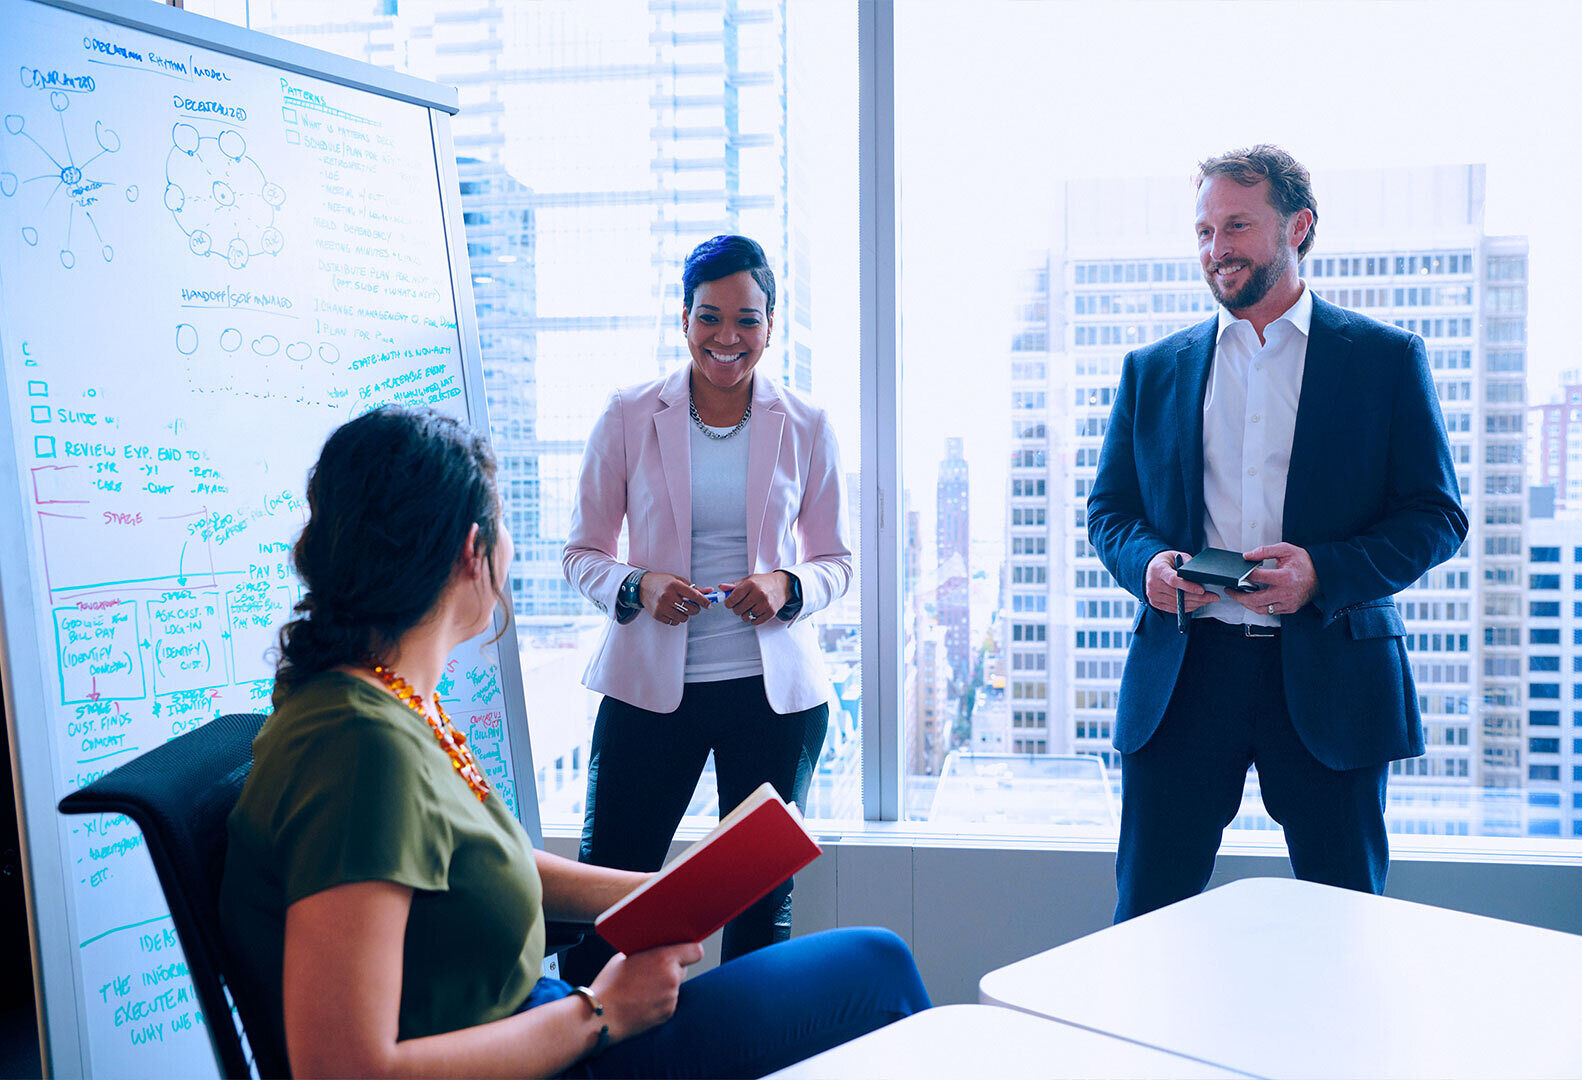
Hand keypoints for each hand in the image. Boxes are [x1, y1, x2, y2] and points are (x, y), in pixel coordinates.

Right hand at [590, 942, 704, 1041]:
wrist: (601, 1015)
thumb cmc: (609, 984)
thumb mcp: (625, 957)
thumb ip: (646, 952)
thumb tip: (656, 950)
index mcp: (664, 959)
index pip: (695, 951)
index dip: (690, 950)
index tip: (684, 950)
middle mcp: (672, 978)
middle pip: (683, 969)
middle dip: (673, 967)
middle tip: (655, 969)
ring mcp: (671, 998)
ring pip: (674, 986)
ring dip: (664, 985)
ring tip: (643, 988)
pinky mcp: (667, 1014)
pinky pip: (668, 1002)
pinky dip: (660, 1001)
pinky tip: (642, 1001)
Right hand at [639, 573, 710, 625]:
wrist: (642, 586)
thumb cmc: (662, 582)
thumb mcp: (678, 580)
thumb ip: (694, 588)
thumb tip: (710, 592)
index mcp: (674, 585)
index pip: (693, 595)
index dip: (704, 601)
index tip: (709, 605)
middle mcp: (668, 596)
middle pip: (690, 609)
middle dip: (695, 609)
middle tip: (693, 606)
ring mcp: (662, 606)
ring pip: (683, 618)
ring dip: (685, 615)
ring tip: (680, 608)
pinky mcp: (657, 615)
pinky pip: (673, 622)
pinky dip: (676, 619)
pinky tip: (672, 611)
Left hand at [720, 571, 789, 624]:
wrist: (782, 585)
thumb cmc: (764, 582)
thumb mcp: (748, 580)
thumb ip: (734, 585)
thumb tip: (721, 587)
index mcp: (751, 584)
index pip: (732, 598)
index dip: (728, 603)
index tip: (729, 603)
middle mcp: (758, 594)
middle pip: (738, 609)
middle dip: (736, 608)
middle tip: (741, 604)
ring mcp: (765, 604)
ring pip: (746, 617)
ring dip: (745, 614)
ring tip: (749, 608)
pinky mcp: (771, 612)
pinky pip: (755, 622)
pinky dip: (753, 619)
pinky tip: (755, 612)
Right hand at [1145, 550, 1213, 614]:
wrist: (1151, 568)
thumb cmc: (1166, 561)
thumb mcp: (1177, 556)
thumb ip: (1187, 564)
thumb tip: (1201, 574)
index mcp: (1158, 570)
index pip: (1173, 580)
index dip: (1188, 586)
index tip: (1202, 590)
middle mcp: (1153, 583)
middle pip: (1177, 594)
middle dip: (1198, 597)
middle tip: (1213, 597)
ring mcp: (1153, 595)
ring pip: (1177, 603)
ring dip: (1195, 603)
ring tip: (1208, 600)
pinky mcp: (1155, 603)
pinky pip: (1173, 609)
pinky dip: (1187, 608)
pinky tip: (1197, 604)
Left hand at [1236, 543, 1318, 614]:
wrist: (1323, 574)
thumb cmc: (1305, 562)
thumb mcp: (1286, 550)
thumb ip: (1265, 551)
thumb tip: (1248, 555)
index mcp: (1284, 577)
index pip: (1257, 578)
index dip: (1243, 575)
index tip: (1237, 573)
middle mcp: (1285, 593)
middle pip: (1254, 600)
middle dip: (1238, 596)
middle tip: (1230, 590)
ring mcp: (1288, 603)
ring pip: (1261, 609)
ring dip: (1247, 604)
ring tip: (1239, 596)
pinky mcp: (1289, 608)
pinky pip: (1270, 611)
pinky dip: (1260, 606)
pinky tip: (1254, 599)